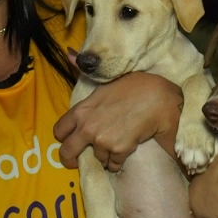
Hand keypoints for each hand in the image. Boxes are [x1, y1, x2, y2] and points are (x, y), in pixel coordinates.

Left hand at [54, 72, 182, 171]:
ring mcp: (102, 140)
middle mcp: (87, 127)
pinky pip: (113, 164)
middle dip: (69, 159)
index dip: (63, 136)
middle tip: (75, 161)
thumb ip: (83, 74)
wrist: (157, 99)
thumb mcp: (105, 82)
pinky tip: (126, 150)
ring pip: (96, 158)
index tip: (69, 139)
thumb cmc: (135, 87)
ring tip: (116, 144)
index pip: (59, 130)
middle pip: (66, 152)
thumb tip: (68, 53)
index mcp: (82, 110)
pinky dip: (119, 161)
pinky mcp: (118, 150)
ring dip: (104, 156)